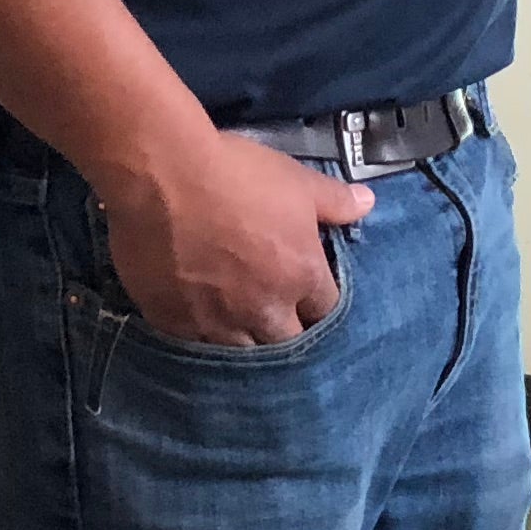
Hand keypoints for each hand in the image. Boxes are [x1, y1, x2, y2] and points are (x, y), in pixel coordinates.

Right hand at [95, 128, 372, 345]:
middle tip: (280, 321)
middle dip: (289, 335)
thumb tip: (368, 204)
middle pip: (288, 344)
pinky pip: (194, 348)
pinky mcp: (172, 322)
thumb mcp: (298, 182)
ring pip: (242, 354)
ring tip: (242, 332)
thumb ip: (336, 202)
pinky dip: (203, 341)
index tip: (312, 300)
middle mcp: (263, 309)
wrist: (162, 177)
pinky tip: (201, 330)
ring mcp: (216, 321)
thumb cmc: (238, 175)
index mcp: (301, 277)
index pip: (327, 312)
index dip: (320, 307)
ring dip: (247, 346)